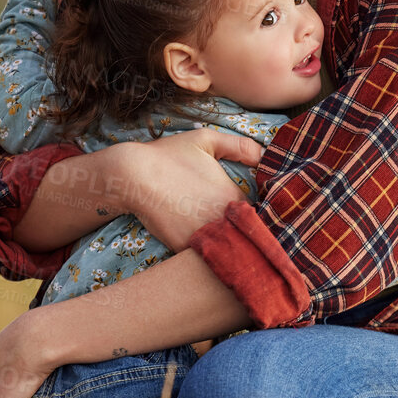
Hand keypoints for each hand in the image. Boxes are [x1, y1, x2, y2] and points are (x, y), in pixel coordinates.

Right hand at [128, 129, 264, 252]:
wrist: (132, 176)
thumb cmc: (168, 155)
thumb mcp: (206, 140)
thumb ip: (239, 146)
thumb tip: (265, 155)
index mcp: (234, 196)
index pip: (256, 212)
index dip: (251, 213)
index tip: (242, 211)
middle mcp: (224, 219)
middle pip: (245, 234)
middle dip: (242, 233)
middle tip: (231, 229)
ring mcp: (205, 236)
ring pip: (226, 249)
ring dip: (225, 247)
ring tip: (217, 241)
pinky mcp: (185, 249)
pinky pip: (201, 257)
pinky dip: (202, 254)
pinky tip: (198, 246)